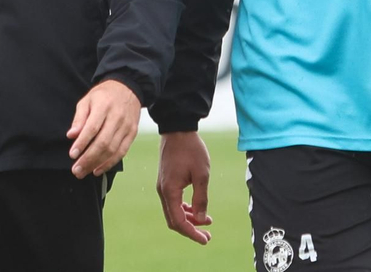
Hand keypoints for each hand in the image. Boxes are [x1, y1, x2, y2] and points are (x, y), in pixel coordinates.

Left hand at [67, 78, 140, 178]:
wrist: (128, 88)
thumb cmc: (104, 95)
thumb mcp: (87, 100)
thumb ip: (79, 118)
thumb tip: (72, 135)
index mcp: (104, 106)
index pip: (92, 128)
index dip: (82, 143)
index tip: (72, 154)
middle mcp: (117, 117)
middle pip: (103, 142)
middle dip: (88, 159)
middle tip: (76, 170)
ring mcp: (127, 126)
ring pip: (112, 150)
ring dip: (97, 164)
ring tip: (84, 172)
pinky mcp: (132, 133)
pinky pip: (122, 152)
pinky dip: (110, 163)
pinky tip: (98, 169)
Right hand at [156, 130, 213, 244]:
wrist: (178, 129)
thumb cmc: (191, 150)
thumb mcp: (202, 174)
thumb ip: (201, 198)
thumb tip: (203, 220)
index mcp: (170, 191)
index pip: (179, 222)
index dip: (192, 233)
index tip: (205, 240)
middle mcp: (163, 192)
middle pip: (174, 220)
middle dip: (190, 230)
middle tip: (207, 236)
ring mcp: (163, 187)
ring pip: (173, 212)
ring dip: (189, 219)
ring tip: (207, 222)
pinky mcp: (166, 181)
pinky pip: (173, 202)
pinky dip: (185, 209)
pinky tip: (197, 209)